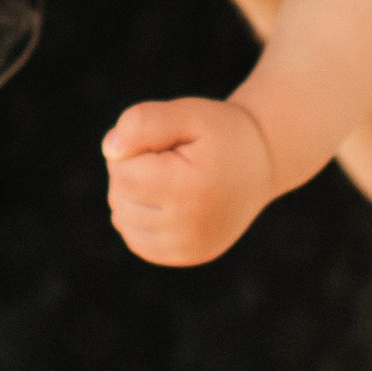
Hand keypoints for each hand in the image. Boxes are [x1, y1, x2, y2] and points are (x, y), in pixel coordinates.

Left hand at [102, 94, 276, 263]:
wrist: (262, 164)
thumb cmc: (221, 133)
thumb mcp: (188, 113)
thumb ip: (144, 122)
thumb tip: (109, 150)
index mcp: (190, 189)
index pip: (122, 172)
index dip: (132, 148)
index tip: (162, 142)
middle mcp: (189, 227)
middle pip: (119, 196)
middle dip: (133, 170)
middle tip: (170, 158)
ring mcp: (187, 248)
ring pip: (123, 219)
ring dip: (134, 194)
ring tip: (168, 177)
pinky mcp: (185, 257)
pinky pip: (136, 239)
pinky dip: (139, 217)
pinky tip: (164, 199)